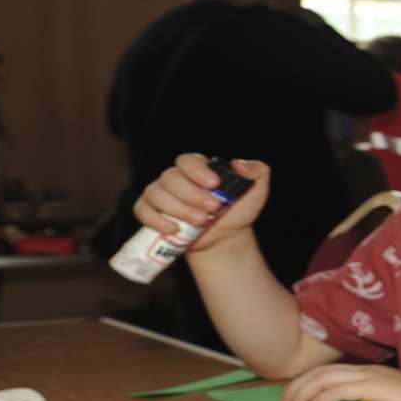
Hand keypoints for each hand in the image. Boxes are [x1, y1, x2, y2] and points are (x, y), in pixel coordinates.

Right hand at [131, 154, 268, 252]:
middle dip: (191, 195)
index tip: (214, 184)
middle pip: (170, 177)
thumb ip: (258, 172)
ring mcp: (161, 194)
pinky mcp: (151, 212)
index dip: (197, 171)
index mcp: (197, 169)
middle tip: (213, 209)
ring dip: (178, 209)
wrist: (224, 239)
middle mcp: (176, 178)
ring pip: (156, 193)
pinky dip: (155, 220)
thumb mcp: (256, 192)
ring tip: (200, 222)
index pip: (188, 160)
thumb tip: (240, 164)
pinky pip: (142, 210)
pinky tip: (174, 229)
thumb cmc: (237, 212)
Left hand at [280, 363, 400, 400]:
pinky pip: (340, 390)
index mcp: (368, 371)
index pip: (329, 370)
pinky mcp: (376, 387)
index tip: (292, 399)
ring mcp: (372, 376)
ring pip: (326, 378)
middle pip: (322, 371)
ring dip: (304, 393)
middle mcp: (367, 369)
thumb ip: (365, 398)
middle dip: (298, 387)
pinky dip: (321, 399)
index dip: (305, 382)